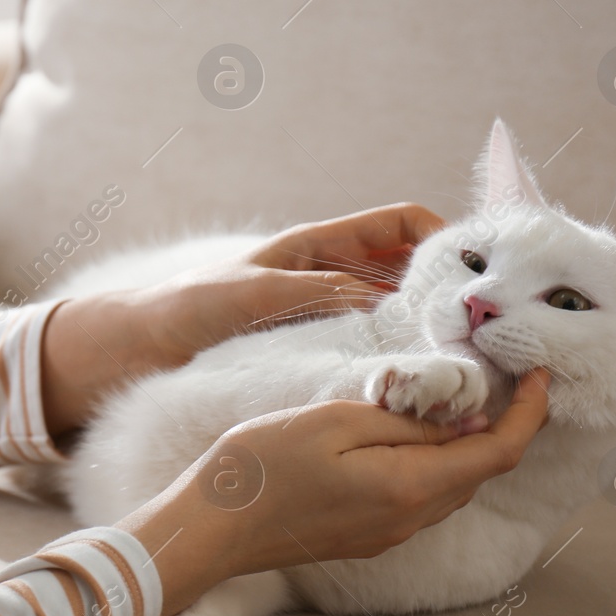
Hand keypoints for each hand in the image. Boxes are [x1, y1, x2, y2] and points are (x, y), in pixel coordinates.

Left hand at [39, 202, 445, 436]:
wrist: (133, 353)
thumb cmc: (185, 309)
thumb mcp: (253, 295)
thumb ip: (315, 292)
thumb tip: (381, 298)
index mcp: (318, 247)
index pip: (400, 224)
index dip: (442, 237)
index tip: (474, 273)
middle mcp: (329, 278)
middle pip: (409, 273)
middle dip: (446, 291)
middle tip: (482, 330)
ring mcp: (323, 318)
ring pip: (393, 317)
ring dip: (423, 334)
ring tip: (461, 365)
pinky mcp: (311, 355)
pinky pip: (366, 352)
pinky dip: (393, 363)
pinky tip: (412, 390)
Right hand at [117, 368, 550, 615]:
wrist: (212, 528)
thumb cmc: (261, 467)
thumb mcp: (334, 421)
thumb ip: (406, 421)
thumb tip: (464, 418)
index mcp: (409, 487)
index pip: (499, 451)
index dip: (530, 413)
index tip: (540, 375)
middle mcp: (410, 520)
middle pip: (479, 471)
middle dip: (501, 425)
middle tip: (497, 375)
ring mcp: (387, 535)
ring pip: (451, 486)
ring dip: (463, 446)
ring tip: (450, 400)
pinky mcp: (365, 538)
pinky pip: (419, 499)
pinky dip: (431, 464)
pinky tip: (403, 435)